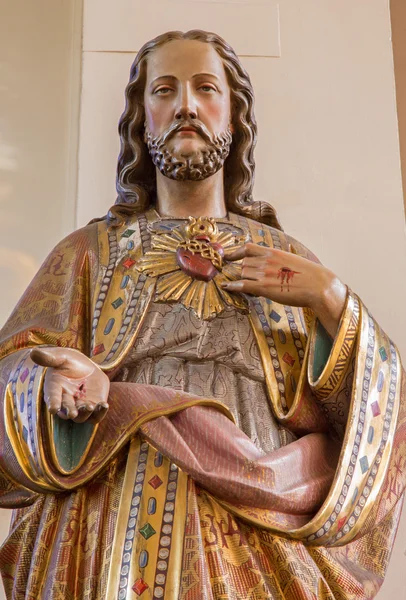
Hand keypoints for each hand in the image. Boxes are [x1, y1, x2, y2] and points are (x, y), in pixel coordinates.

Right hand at [30, 347, 109, 423]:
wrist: (85, 366)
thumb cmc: (68, 361)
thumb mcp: (60, 357)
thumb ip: (49, 358)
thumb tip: (33, 352)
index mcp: (55, 389)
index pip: (52, 397)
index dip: (53, 402)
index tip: (53, 408)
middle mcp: (66, 400)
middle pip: (67, 410)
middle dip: (70, 411)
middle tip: (73, 413)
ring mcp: (80, 405)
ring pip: (82, 416)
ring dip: (85, 413)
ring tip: (90, 406)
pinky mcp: (94, 405)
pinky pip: (96, 415)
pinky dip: (100, 412)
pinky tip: (104, 405)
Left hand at [222, 243, 346, 337]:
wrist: (318, 285)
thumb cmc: (309, 274)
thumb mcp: (293, 258)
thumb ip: (281, 256)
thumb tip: (283, 251)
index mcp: (273, 252)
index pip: (247, 248)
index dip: (235, 253)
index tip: (228, 257)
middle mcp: (266, 261)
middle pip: (243, 264)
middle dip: (243, 272)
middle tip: (249, 280)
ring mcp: (264, 274)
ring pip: (243, 274)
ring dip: (243, 280)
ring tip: (250, 287)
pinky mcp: (264, 287)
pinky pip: (243, 285)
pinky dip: (232, 286)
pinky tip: (227, 287)